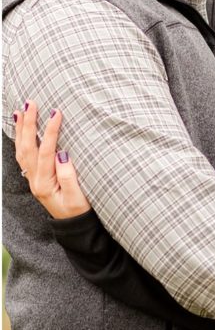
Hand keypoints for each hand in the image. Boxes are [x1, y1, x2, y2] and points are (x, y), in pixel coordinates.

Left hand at [13, 101, 90, 218]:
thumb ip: (68, 176)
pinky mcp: (36, 177)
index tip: (56, 113)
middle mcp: (34, 179)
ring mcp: (33, 178)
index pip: (46, 151)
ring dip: (21, 129)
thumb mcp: (78, 197)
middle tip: (30, 104)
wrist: (73, 226)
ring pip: (22, 150)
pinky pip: (24, 155)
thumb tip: (62, 154)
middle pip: (28, 147)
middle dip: (28, 124)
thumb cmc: (78, 211)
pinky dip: (21, 140)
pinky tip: (22, 131)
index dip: (51, 131)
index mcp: (44, 183)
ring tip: (21, 112)